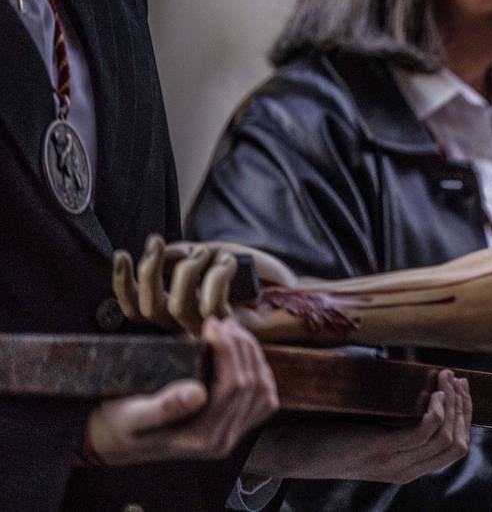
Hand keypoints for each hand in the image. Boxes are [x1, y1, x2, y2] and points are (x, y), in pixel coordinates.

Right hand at [84, 316, 278, 464]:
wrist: (115, 440)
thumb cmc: (119, 425)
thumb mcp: (131, 416)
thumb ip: (164, 408)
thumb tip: (197, 393)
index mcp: (202, 438)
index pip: (233, 388)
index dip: (228, 350)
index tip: (212, 324)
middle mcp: (223, 440)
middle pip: (251, 385)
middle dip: (241, 346)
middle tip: (222, 321)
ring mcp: (232, 433)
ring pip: (262, 389)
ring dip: (252, 354)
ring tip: (232, 330)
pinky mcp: (234, 424)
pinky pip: (262, 397)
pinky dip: (258, 369)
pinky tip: (242, 351)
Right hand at [113, 234, 298, 333]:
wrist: (288, 295)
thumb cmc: (250, 276)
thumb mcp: (211, 259)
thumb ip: (185, 256)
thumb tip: (169, 252)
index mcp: (175, 313)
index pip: (136, 309)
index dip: (122, 284)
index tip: (121, 254)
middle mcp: (185, 327)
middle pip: (151, 308)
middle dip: (148, 271)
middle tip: (156, 242)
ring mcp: (207, 331)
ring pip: (178, 305)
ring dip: (187, 269)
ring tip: (205, 251)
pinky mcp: (231, 329)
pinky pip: (213, 302)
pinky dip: (217, 273)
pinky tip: (229, 261)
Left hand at [245, 370, 471, 482]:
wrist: (295, 453)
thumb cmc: (332, 438)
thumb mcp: (372, 436)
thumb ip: (396, 426)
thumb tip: (420, 392)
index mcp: (408, 470)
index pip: (455, 449)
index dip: (465, 417)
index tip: (461, 390)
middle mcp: (405, 471)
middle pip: (456, 443)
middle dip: (463, 408)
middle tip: (457, 380)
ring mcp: (394, 462)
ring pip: (445, 436)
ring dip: (452, 403)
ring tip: (447, 378)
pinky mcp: (380, 448)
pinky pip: (424, 431)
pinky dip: (436, 409)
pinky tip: (433, 392)